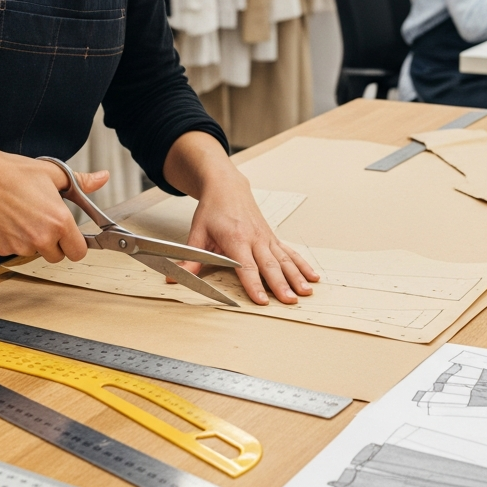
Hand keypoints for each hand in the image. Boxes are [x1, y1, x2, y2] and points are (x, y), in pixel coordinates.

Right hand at [0, 152, 109, 262]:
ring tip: (22, 216)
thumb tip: (101, 178)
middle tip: (43, 222)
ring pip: (33, 253)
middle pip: (56, 256)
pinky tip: (7, 220)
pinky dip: (12, 240)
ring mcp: (20, 246)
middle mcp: (42, 238)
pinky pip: (13, 251)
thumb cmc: (13, 173)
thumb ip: (82, 181)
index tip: (70, 236)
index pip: (79, 252)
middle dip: (53, 244)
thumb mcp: (54, 173)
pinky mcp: (1, 248)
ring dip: (31, 242)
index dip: (75, 244)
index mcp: (60, 222)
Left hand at [179, 168, 318, 304]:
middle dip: (281, 284)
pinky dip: (302, 264)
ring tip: (306, 291)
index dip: (254, 284)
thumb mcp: (197, 233)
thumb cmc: (213, 210)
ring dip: (296, 276)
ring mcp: (266, 238)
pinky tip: (312, 276)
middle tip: (290, 300)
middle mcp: (255, 238)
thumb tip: (174, 277)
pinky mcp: (272, 237)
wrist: (227, 187)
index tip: (262, 299)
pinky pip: (290, 253)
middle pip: (270, 265)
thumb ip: (190, 259)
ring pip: (284, 260)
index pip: (246, 266)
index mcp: (235, 238)